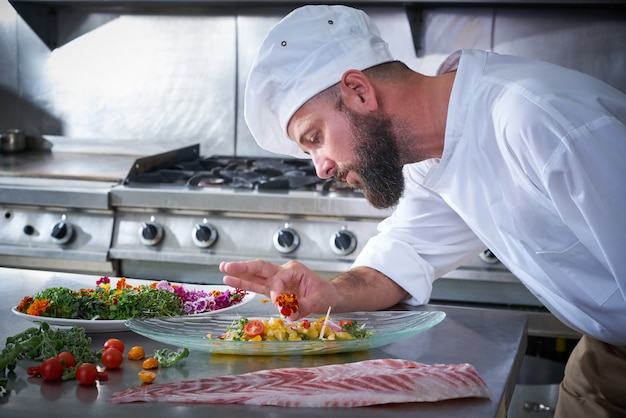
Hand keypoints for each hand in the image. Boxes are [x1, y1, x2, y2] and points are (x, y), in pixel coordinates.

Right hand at [219, 260, 337, 319]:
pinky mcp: (274, 290)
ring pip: (255, 276)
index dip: (277, 292)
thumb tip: (289, 315)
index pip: (278, 278)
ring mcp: (277, 280)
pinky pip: (257, 286)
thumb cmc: (325, 294)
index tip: (281, 305)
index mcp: (294, 270)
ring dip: (239, 274)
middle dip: (243, 268)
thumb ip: (303, 307)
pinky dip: (245, 285)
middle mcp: (283, 272)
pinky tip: (231, 283)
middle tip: (227, 266)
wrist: (329, 295)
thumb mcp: (318, 300)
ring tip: (223, 271)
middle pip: (260, 268)